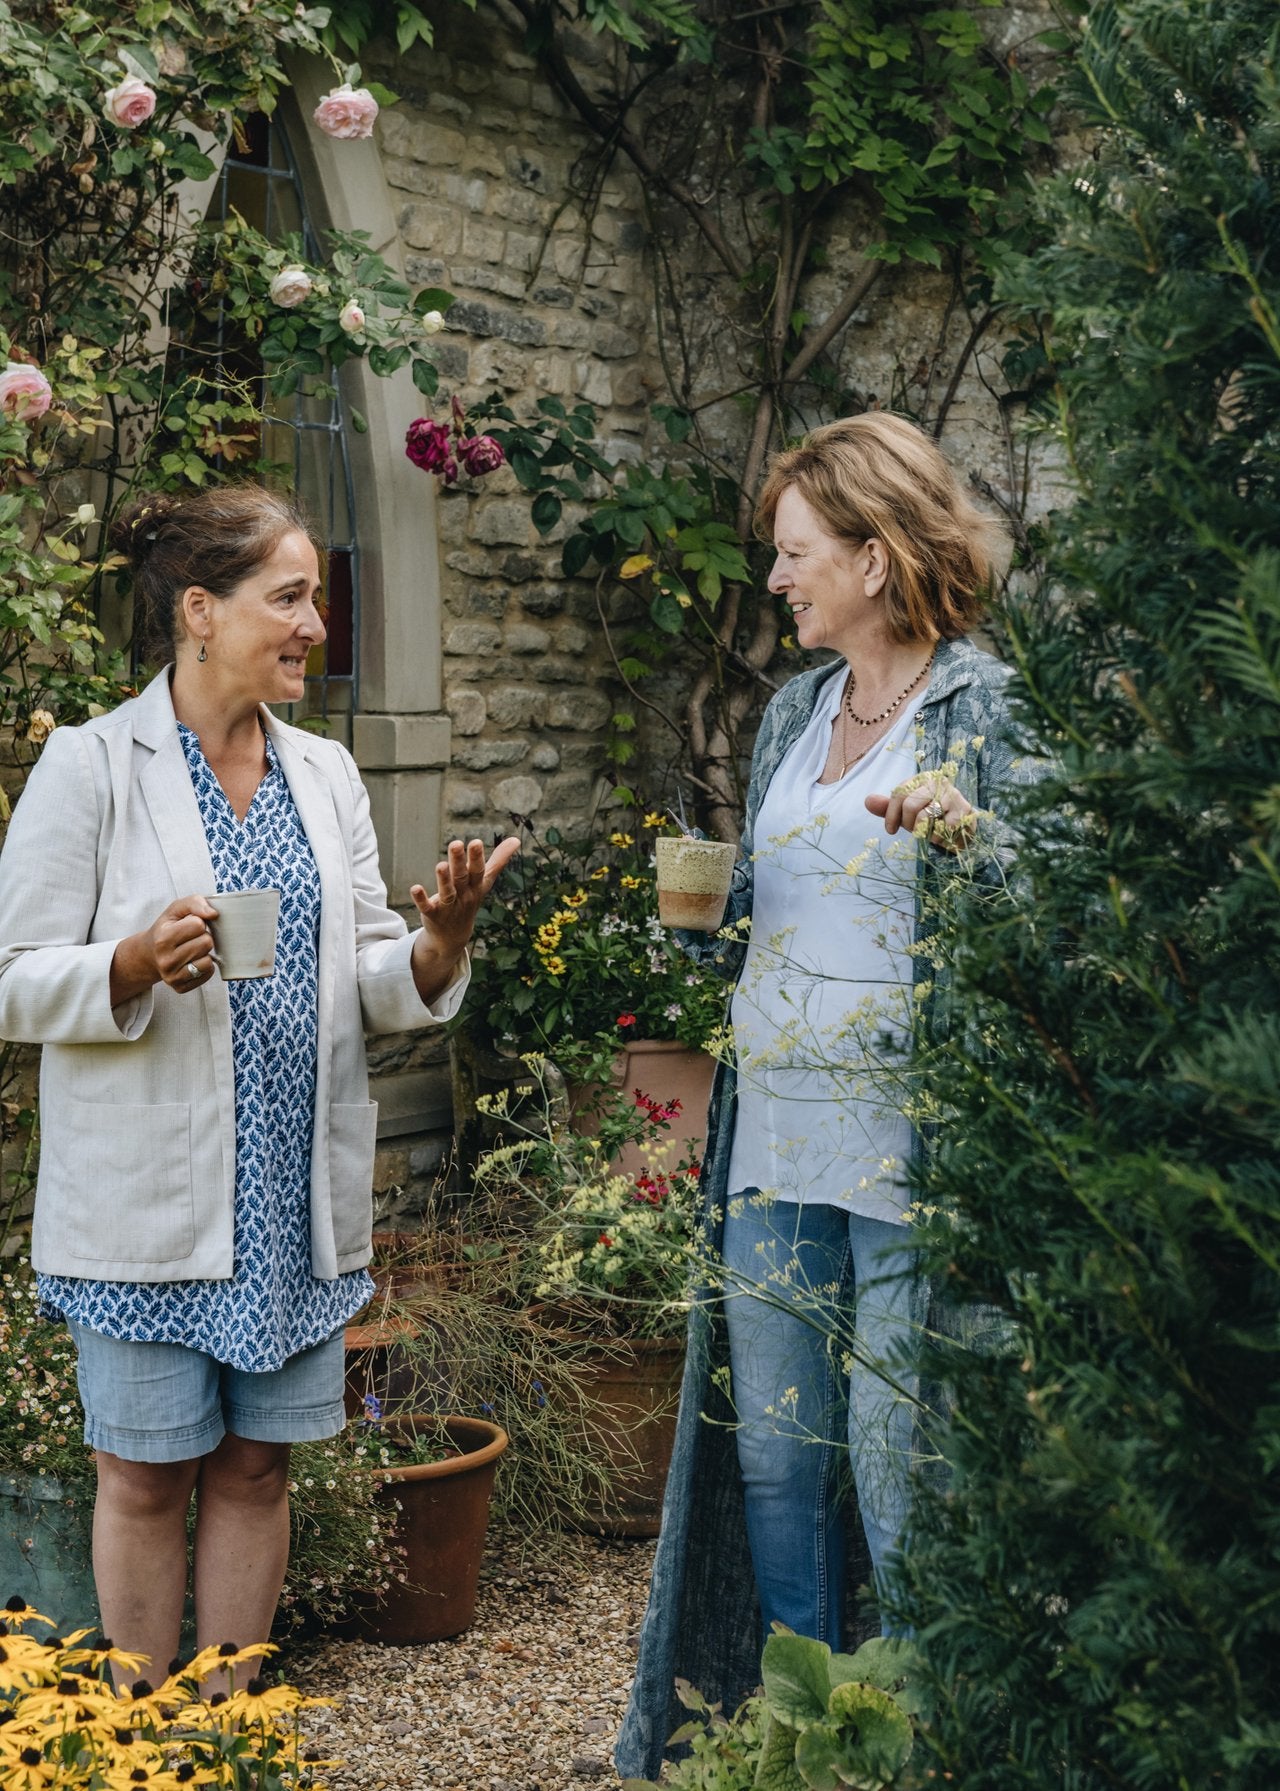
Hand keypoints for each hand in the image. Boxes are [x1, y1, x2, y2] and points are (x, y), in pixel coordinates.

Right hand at [111, 895, 217, 1006]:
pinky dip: (205, 966)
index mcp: (163, 938)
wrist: (149, 953)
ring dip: (204, 952)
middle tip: (191, 938)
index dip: (197, 922)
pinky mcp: (180, 987)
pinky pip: (208, 974)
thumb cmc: (167, 928)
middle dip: (203, 937)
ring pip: (208, 961)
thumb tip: (213, 914)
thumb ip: (195, 903)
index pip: (199, 925)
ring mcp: (172, 977)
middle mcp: (165, 960)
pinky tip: (193, 961)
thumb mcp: (176, 909)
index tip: (187, 926)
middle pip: (206, 943)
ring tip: (191, 949)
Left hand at [409, 836, 520, 994]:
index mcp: (475, 885)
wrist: (454, 935)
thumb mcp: (484, 881)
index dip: (477, 858)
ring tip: (440, 865)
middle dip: (459, 862)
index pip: (478, 871)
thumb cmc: (470, 899)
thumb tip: (516, 840)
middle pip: (461, 878)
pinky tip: (415, 888)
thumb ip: (498, 860)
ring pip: (447, 892)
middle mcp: (463, 895)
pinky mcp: (433, 914)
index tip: (475, 842)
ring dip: (443, 880)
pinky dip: (421, 899)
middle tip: (455, 844)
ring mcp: (448, 906)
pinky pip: (427, 907)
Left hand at [865, 772, 975, 852]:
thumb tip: (868, 801)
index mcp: (920, 779)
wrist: (959, 828)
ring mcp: (953, 793)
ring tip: (929, 835)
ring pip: (927, 816)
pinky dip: (940, 837)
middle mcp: (937, 781)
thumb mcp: (904, 813)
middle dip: (909, 824)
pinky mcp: (965, 809)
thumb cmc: (928, 817)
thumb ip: (887, 807)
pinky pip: (945, 826)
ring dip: (924, 832)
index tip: (890, 831)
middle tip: (915, 832)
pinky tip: (942, 838)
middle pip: (911, 804)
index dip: (891, 815)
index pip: (899, 793)